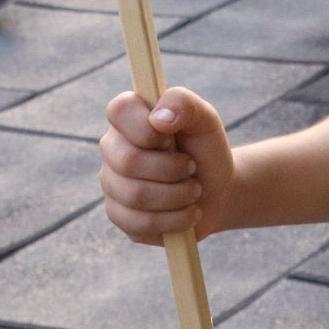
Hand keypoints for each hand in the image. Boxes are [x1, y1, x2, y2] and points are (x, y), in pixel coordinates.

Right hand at [101, 87, 237, 243]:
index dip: (147, 126)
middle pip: (128, 161)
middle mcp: (113, 149)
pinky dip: (175, 219)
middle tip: (191, 167)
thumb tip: (159, 118)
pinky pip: (140, 223)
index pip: (119, 109)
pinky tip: (188, 212)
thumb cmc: (205, 149)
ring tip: (194, 190)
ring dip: (178, 195)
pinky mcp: (120, 216)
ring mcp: (112, 184)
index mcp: (129, 117)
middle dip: (172, 168)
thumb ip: (184, 104)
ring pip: (136, 196)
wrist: (216, 190)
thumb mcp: (205, 120)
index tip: (172, 137)